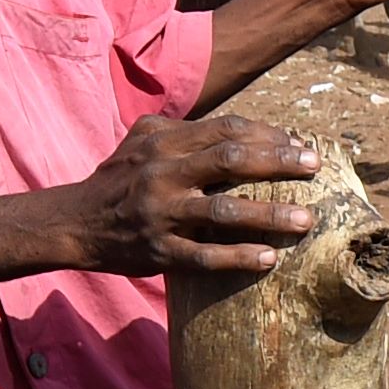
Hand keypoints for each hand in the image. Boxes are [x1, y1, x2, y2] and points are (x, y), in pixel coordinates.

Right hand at [68, 116, 328, 276]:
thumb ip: (185, 131)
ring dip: (269, 215)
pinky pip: (205, 256)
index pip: (226, 130)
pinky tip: (269, 258)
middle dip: (279, 163)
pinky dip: (239, 258)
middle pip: (230, 161)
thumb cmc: (120, 178)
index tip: (300, 145)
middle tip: (315, 168)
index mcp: (163, 143)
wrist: (73, 222)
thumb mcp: (143, 141)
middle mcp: (163, 174)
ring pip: (223, 212)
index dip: (267, 136)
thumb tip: (246, 130)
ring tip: (305, 220)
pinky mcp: (159, 251)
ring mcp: (161, 214)